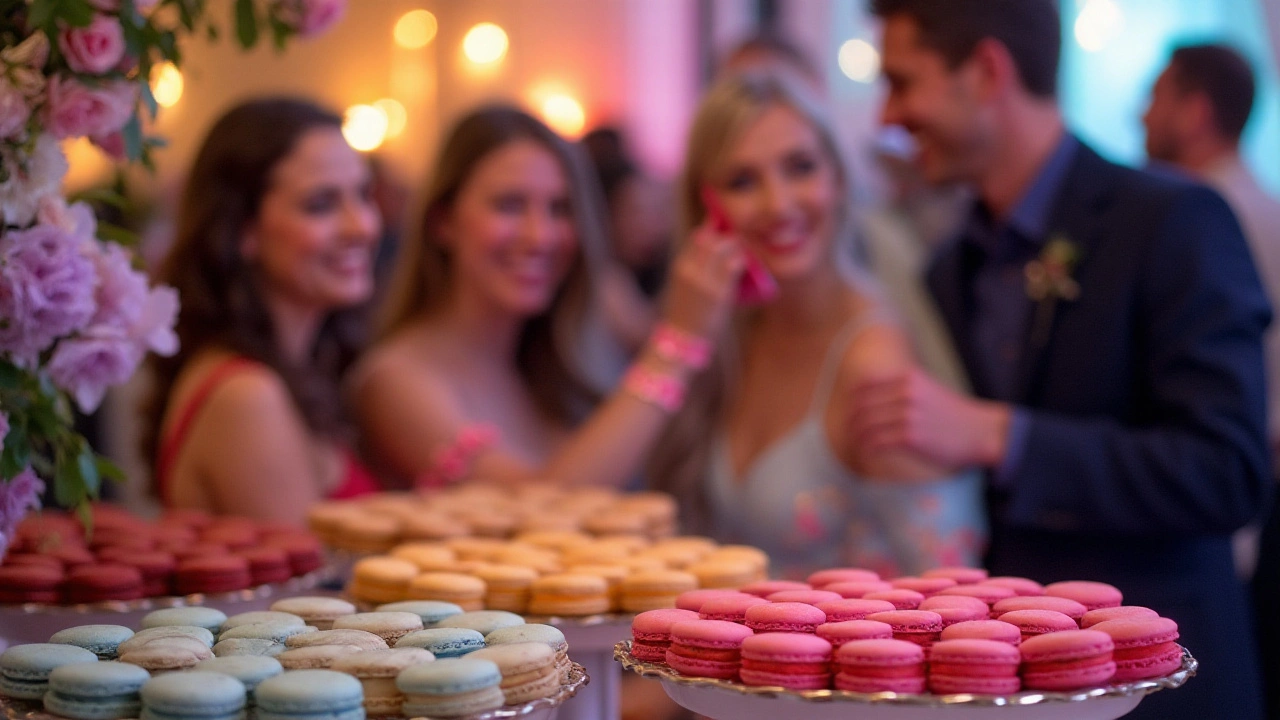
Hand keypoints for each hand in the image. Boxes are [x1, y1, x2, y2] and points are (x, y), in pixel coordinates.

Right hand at [659, 224, 745, 340]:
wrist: (680, 337)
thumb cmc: (683, 313)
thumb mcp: (681, 285)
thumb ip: (694, 268)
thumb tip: (711, 253)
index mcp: (680, 266)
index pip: (698, 237)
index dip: (712, 229)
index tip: (724, 228)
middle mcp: (691, 269)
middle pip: (712, 239)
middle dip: (727, 236)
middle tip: (739, 239)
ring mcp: (705, 280)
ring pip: (724, 249)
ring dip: (736, 246)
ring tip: (743, 251)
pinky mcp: (718, 293)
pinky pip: (734, 267)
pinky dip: (741, 261)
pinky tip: (744, 265)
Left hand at [848, 368, 1012, 470]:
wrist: (983, 433)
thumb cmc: (955, 416)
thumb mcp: (929, 390)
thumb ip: (904, 390)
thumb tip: (875, 398)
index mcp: (910, 378)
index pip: (865, 385)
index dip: (852, 400)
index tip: (850, 412)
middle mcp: (907, 393)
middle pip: (862, 406)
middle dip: (851, 421)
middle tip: (849, 431)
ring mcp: (909, 415)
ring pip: (867, 425)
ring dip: (857, 436)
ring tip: (856, 444)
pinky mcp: (912, 437)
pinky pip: (878, 442)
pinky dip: (868, 448)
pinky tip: (867, 452)